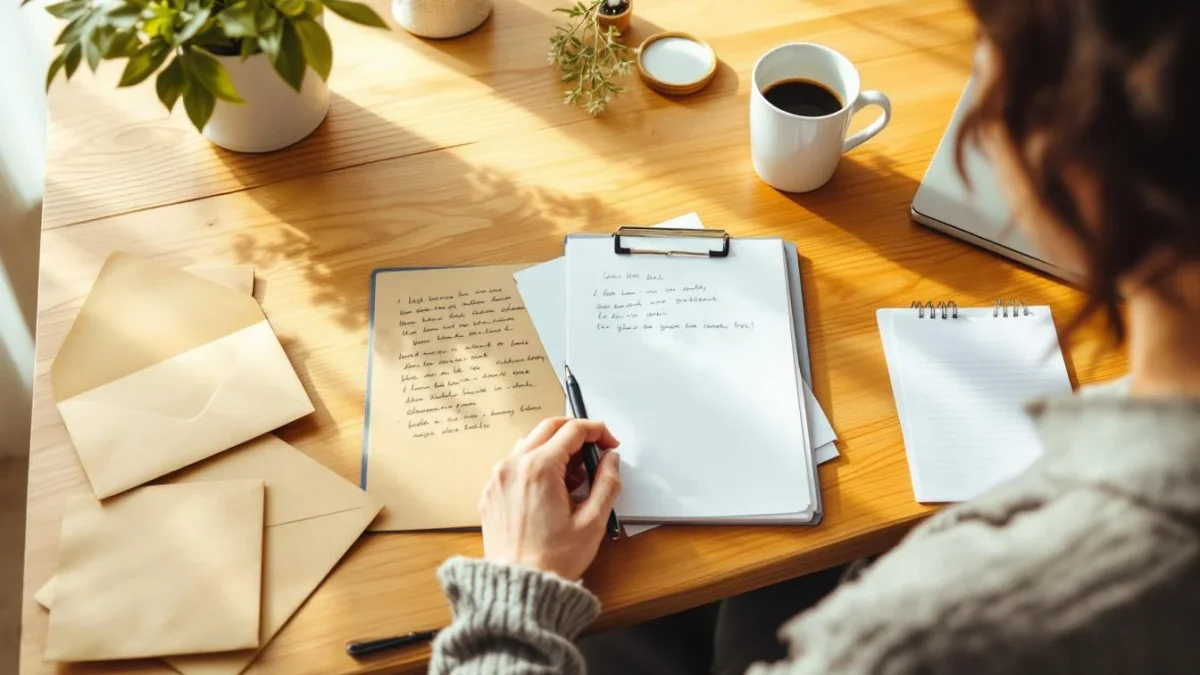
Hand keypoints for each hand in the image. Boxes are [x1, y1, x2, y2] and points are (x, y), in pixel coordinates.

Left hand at [479, 417, 621, 580]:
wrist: (518, 587)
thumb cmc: (552, 560)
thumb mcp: (593, 521)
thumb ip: (607, 483)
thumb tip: (610, 460)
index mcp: (539, 468)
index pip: (572, 430)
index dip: (597, 431)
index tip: (609, 443)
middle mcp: (513, 466)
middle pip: (548, 427)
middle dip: (575, 434)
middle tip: (594, 453)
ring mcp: (498, 478)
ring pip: (530, 444)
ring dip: (555, 450)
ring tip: (574, 480)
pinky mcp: (490, 492)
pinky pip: (515, 465)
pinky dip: (535, 466)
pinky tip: (551, 492)